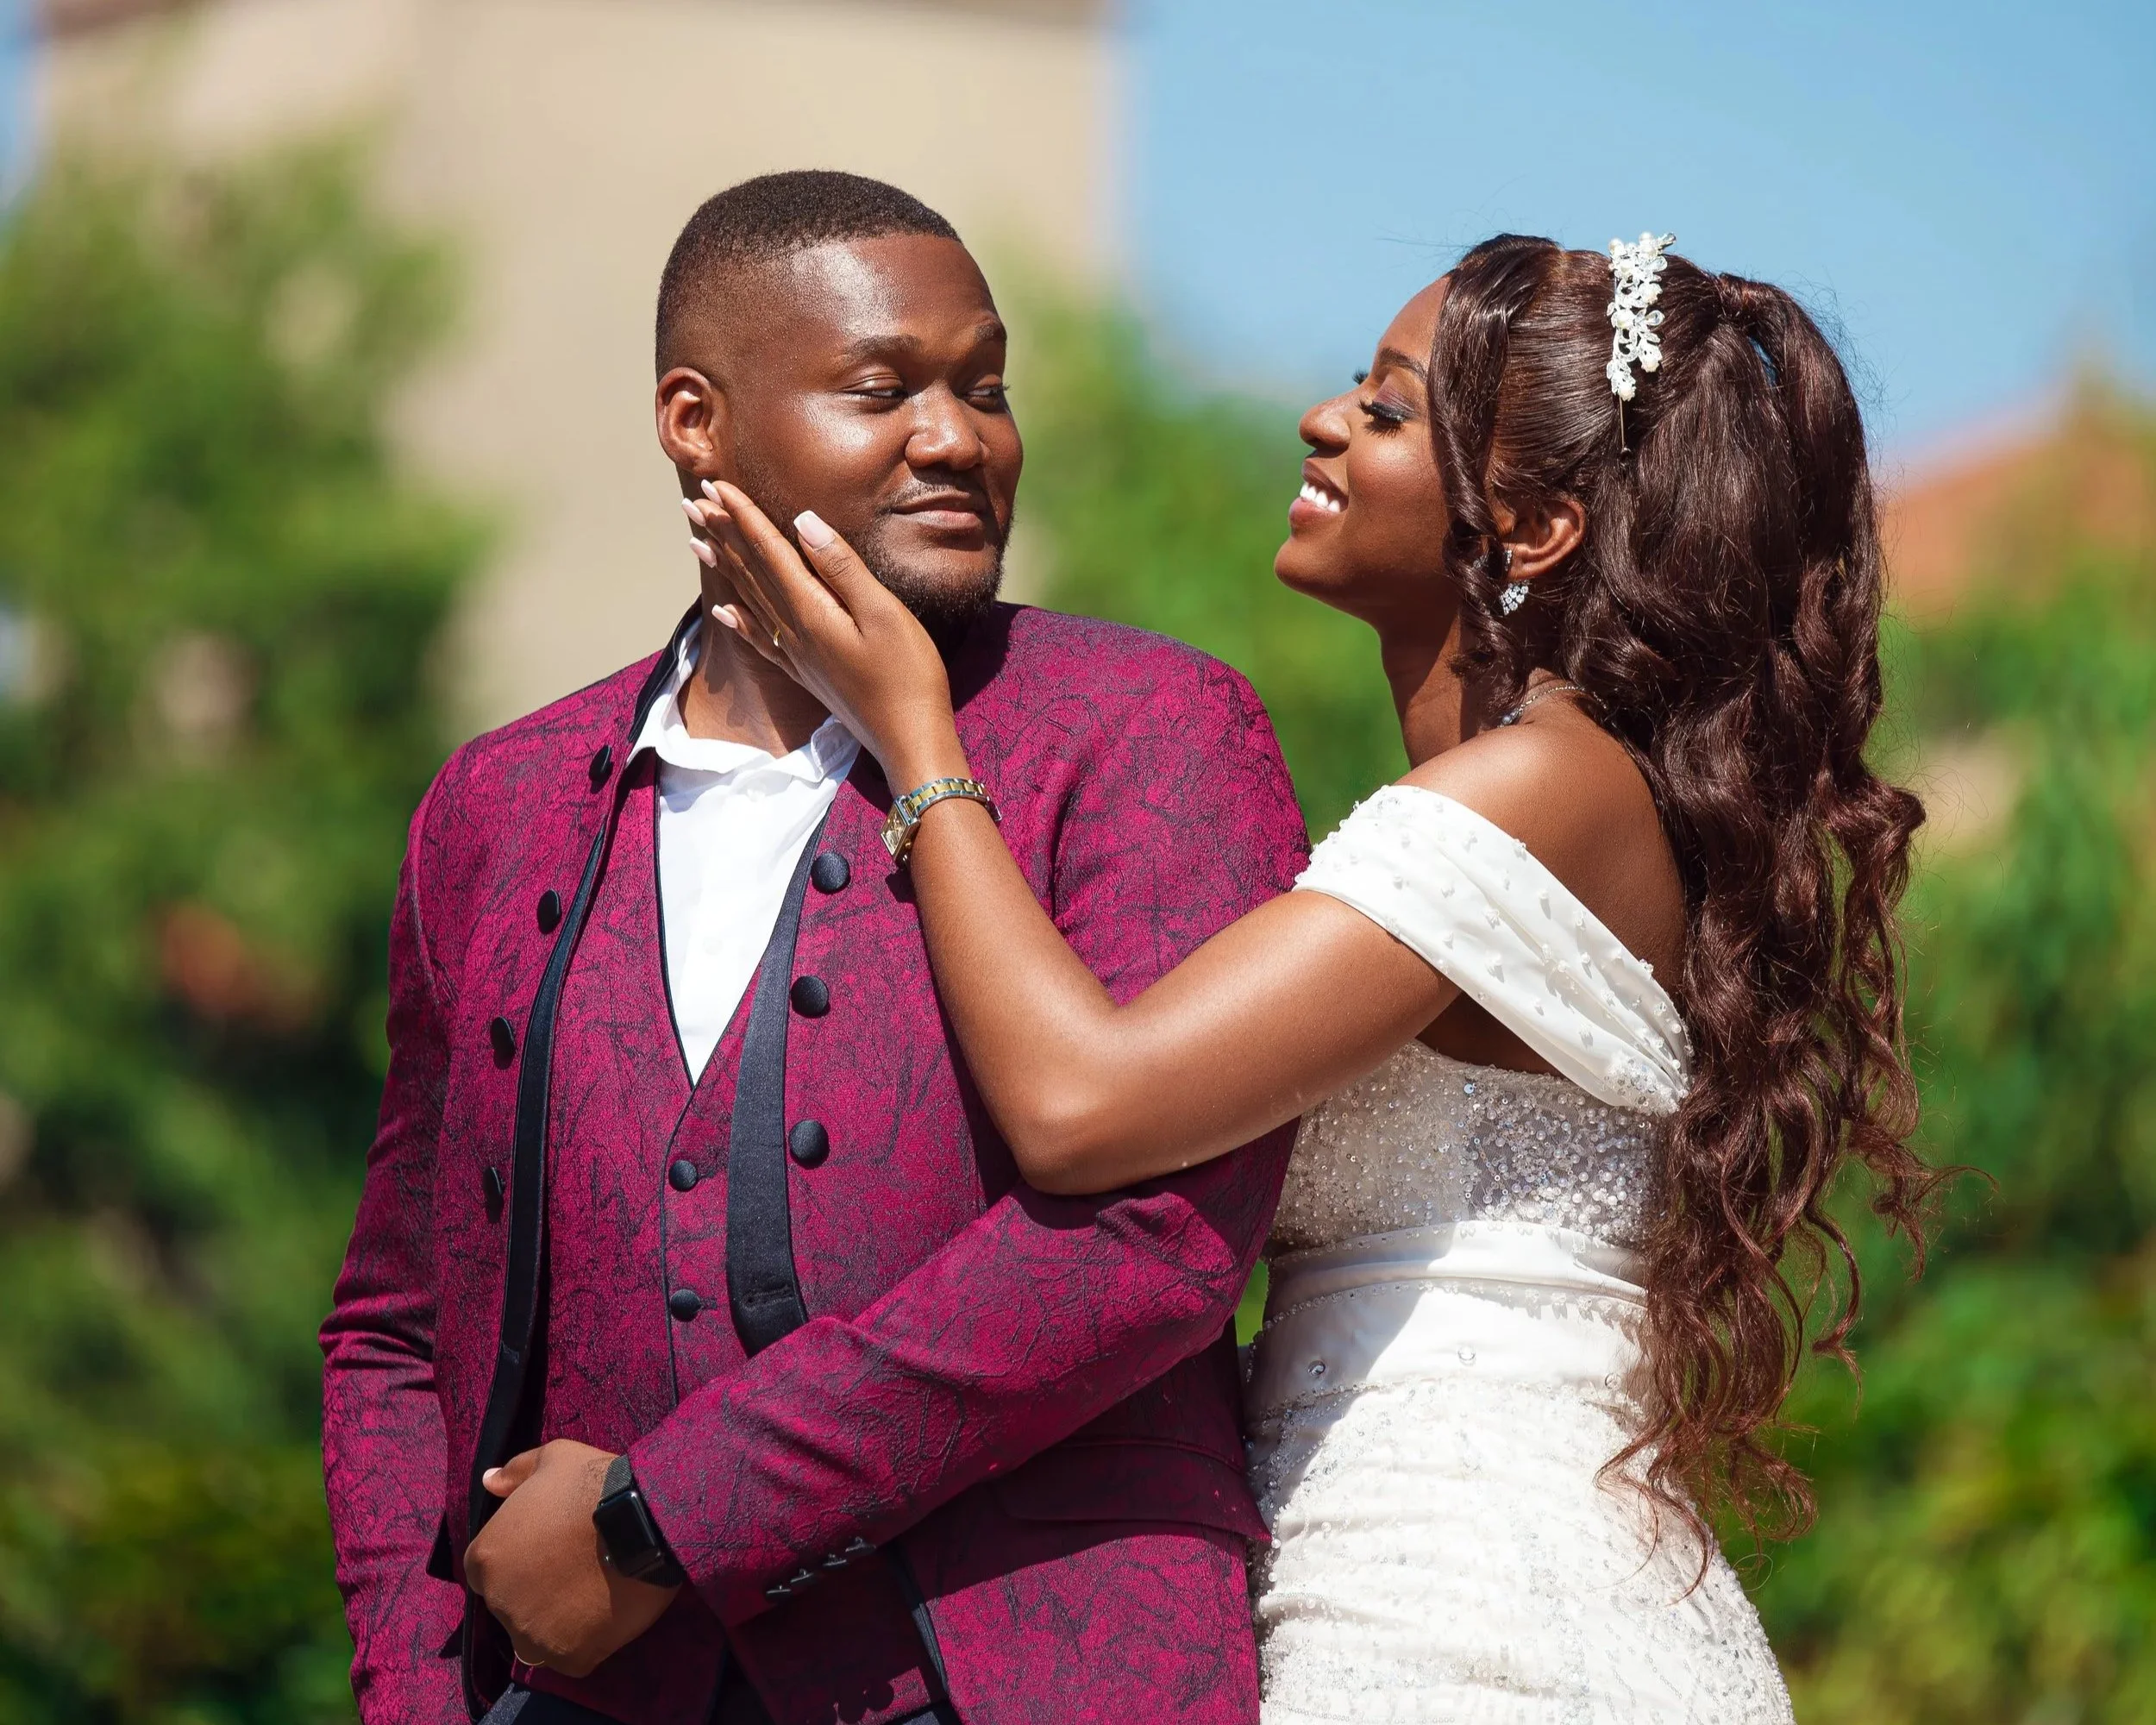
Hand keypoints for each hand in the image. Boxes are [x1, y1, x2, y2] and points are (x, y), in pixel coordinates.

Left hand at [463, 1439, 678, 1678]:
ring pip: (536, 1636)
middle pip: (512, 1604)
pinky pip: (570, 1656)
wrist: (646, 1518)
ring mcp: (532, 1636)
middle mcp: (499, 1603)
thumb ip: (516, 1472)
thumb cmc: (594, 1484)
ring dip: (557, 1621)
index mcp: (485, 1557)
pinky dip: (586, 1640)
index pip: (490, 1568)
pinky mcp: (569, 1658)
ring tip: (593, 1592)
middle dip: (535, 1589)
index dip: (520, 1558)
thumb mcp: (553, 1458)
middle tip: (575, 1567)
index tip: (550, 1548)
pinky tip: (606, 1613)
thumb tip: (488, 1481)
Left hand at [688, 481, 969, 786]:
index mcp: (811, 610)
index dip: (743, 514)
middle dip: (723, 532)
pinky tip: (722, 610)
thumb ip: (841, 567)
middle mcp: (793, 630)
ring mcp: (796, 655)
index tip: (717, 483)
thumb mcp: (883, 613)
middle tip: (694, 499)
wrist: (909, 741)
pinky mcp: (805, 673)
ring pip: (749, 598)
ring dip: (724, 566)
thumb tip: (802, 522)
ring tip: (696, 540)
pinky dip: (738, 619)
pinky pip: (759, 638)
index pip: (769, 550)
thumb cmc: (909, 676)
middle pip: (751, 571)